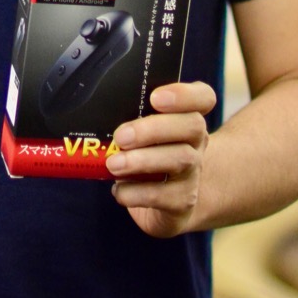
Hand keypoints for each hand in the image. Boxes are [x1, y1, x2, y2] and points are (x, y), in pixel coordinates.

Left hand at [105, 81, 215, 237]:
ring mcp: (193, 173)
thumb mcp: (141, 133)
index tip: (155, 97)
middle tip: (121, 136)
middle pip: (192, 125)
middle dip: (153, 129)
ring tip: (113, 164)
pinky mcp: (183, 203)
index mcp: (187, 117)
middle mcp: (196, 142)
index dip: (184, 94)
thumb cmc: (147, 155)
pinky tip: (118, 190)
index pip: (204, 97)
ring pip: (180, 159)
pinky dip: (135, 193)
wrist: (170, 203)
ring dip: (142, 161)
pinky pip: (163, 196)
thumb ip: (128, 118)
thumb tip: (93, 113)